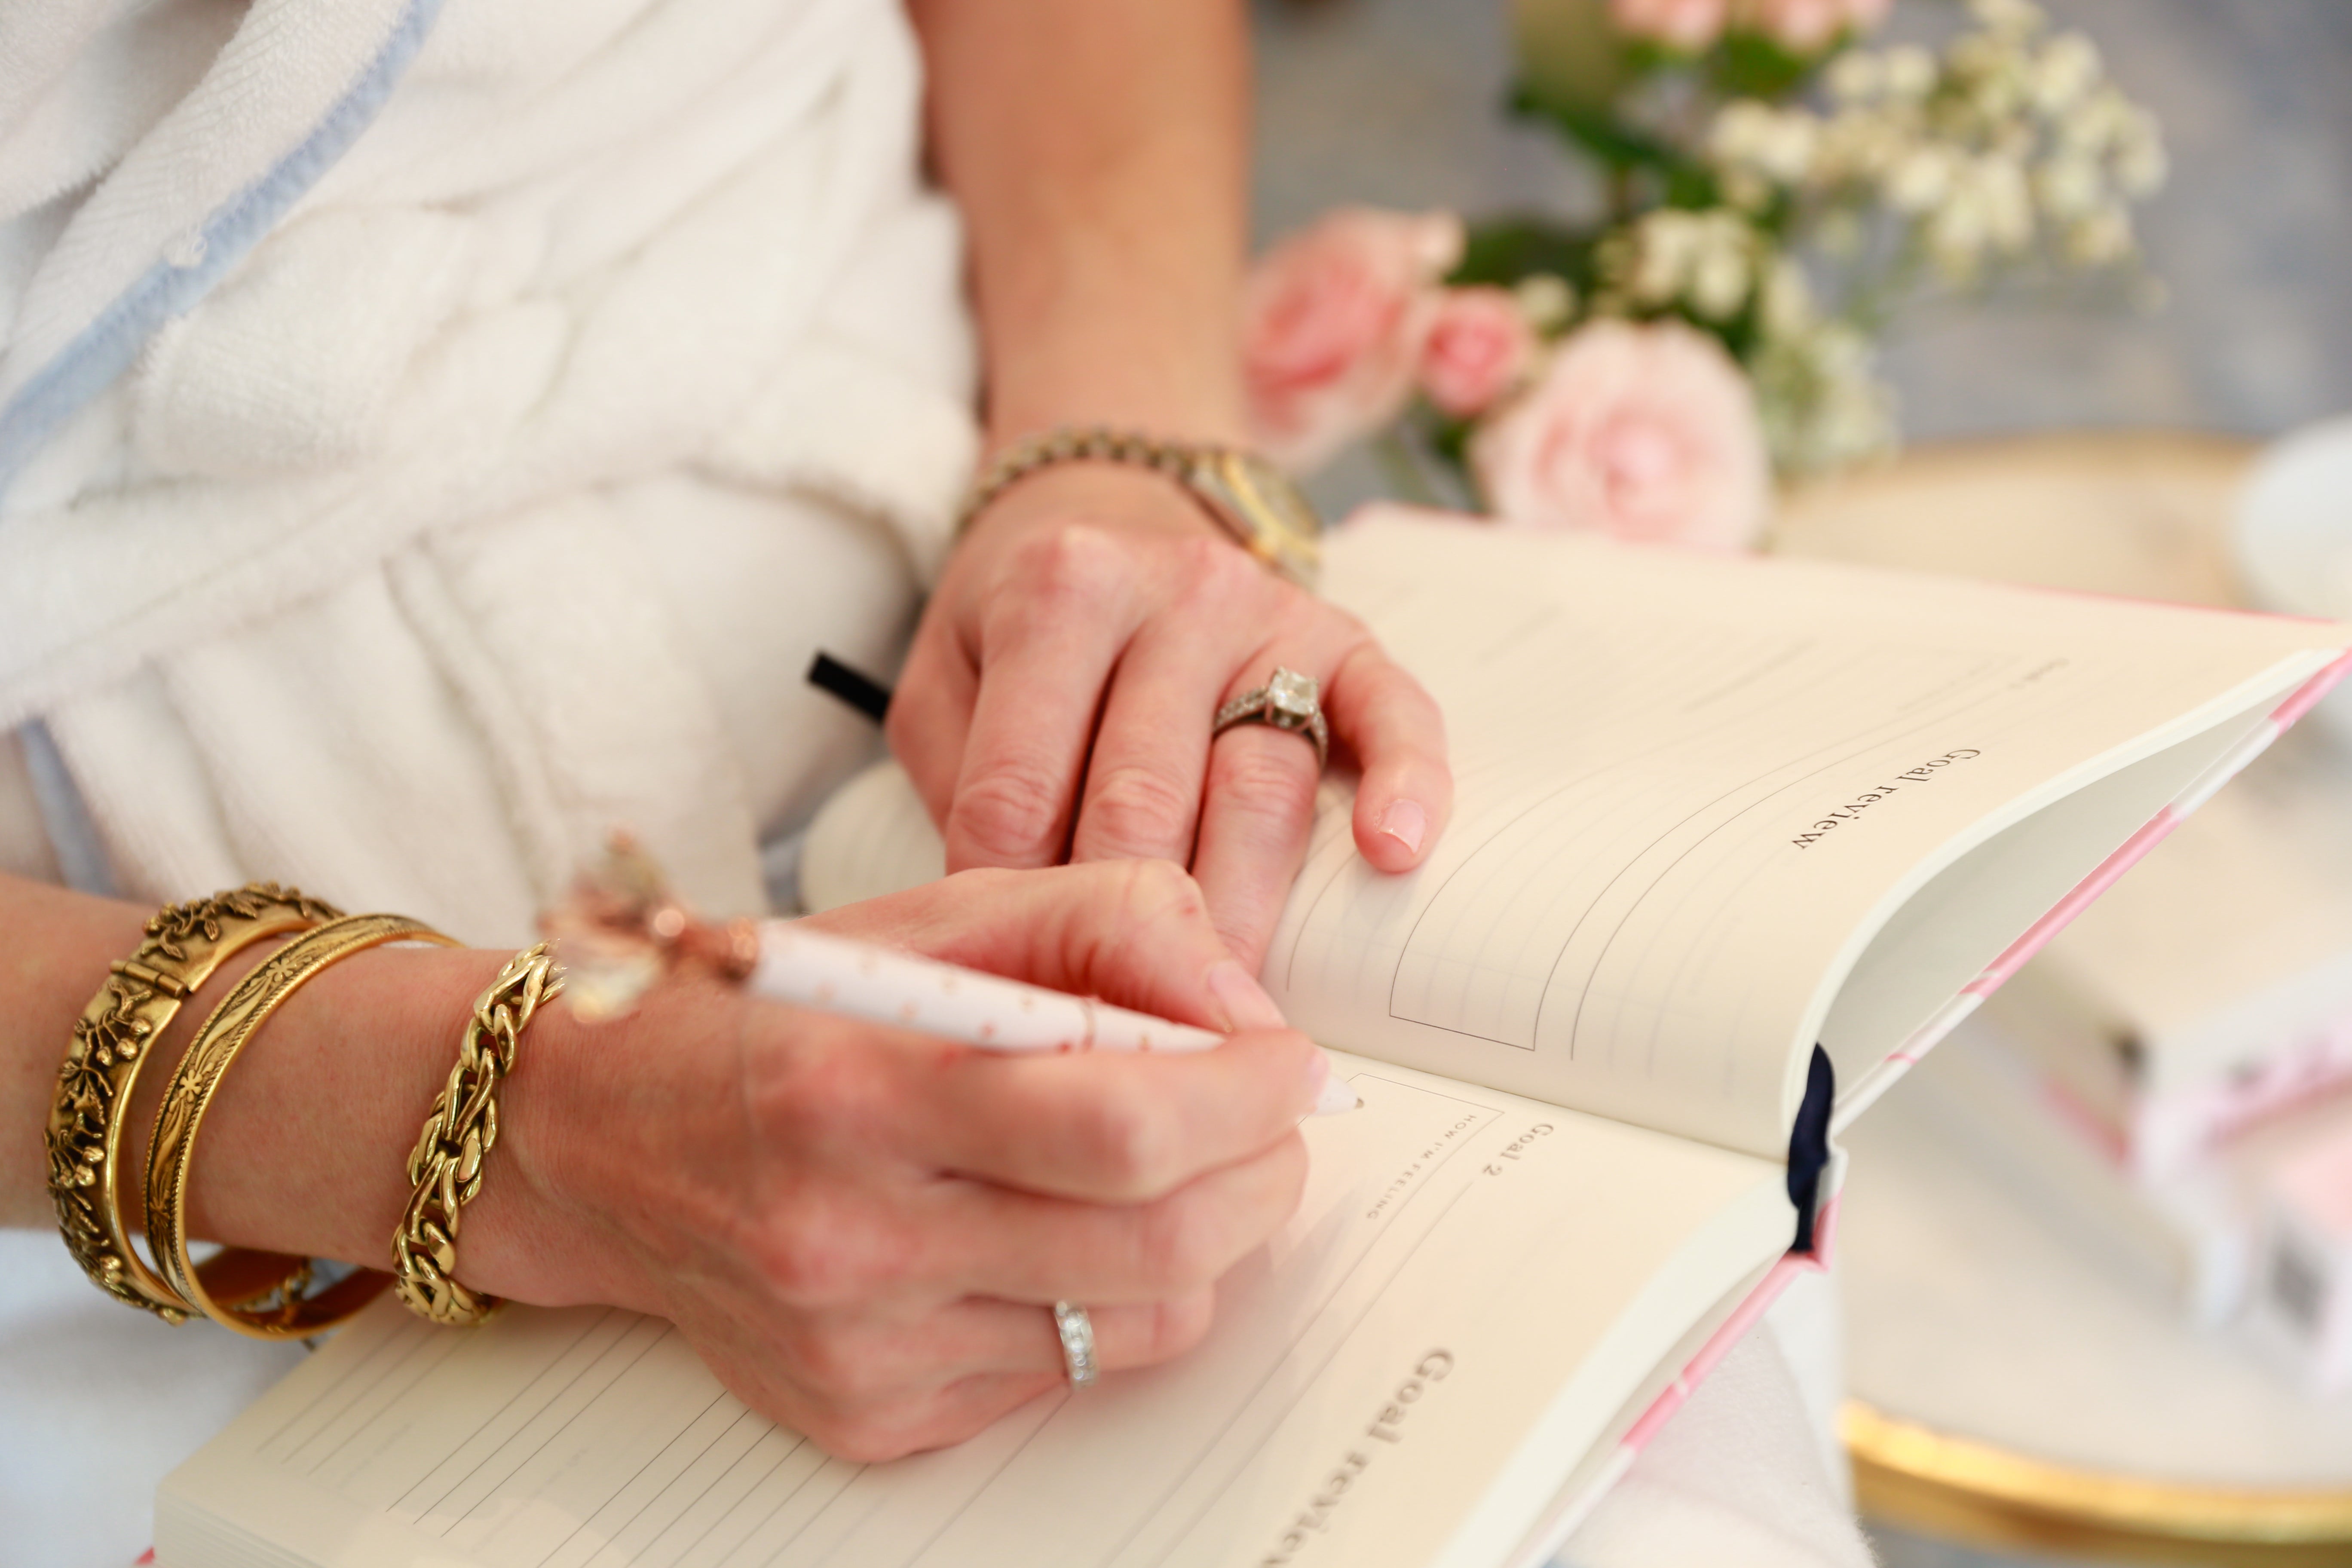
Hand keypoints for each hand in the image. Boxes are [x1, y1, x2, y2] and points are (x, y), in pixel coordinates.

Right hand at [472, 860, 1326, 1460]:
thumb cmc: (768, 1015)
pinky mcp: (867, 1417)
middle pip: (1154, 1245)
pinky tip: (1053, 1232)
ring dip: (1200, 1242)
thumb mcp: (933, 918)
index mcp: (860, 1087)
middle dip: (1261, 1176)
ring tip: (1165, 1169)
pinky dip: (1102, 1301)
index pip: (1121, 1123)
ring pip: (1136, 1325)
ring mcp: (859, 1347)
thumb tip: (1245, 1015)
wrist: (592, 1140)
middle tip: (1263, 1119)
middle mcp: (851, 1235)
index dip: (1245, 1095)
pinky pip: (1063, 1378)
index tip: (1287, 1062)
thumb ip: (1106, 927)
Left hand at [889, 462, 1452, 969]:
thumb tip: (1009, 923)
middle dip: (1128, 928)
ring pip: (1260, 786)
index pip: (1023, 787)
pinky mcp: (1345, 641)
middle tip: (1123, 1028)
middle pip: (1145, 801)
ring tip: (1222, 1001)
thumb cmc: (1022, 624)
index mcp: (1057, 593)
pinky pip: (1392, 713)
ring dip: (1243, 910)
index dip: (1012, 902)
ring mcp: (1268, 617)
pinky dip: (1404, 783)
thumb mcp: (945, 678)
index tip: (1023, 981)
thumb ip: (959, 781)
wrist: (1108, 507)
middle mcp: (1171, 593)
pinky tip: (1391, 853)